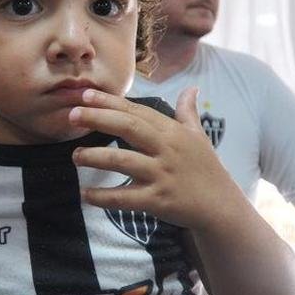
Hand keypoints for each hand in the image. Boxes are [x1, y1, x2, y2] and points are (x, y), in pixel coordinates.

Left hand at [69, 87, 246, 230]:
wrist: (221, 206)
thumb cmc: (206, 169)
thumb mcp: (199, 137)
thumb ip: (188, 112)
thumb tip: (190, 88)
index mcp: (172, 132)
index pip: (137, 112)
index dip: (110, 102)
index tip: (85, 95)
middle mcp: (166, 150)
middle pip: (129, 128)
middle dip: (99, 119)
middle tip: (73, 115)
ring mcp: (162, 175)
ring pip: (123, 161)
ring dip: (95, 157)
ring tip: (75, 156)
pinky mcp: (158, 200)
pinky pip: (126, 198)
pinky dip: (104, 197)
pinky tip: (86, 195)